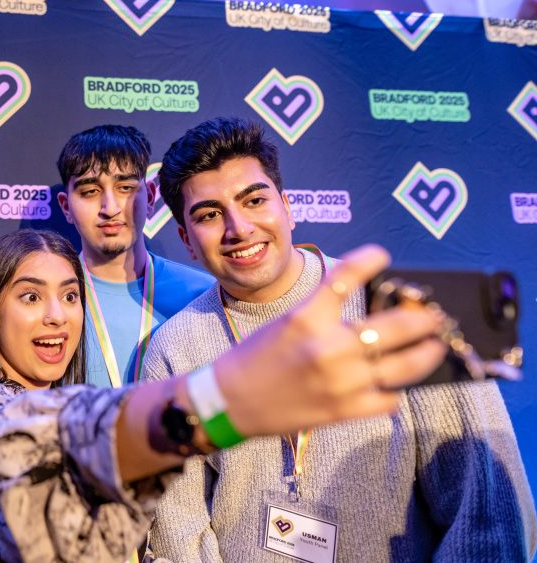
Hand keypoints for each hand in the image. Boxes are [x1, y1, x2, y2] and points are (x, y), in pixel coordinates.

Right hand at [215, 245, 446, 437]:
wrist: (230, 401)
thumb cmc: (254, 358)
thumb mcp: (286, 323)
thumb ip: (324, 314)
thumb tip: (368, 308)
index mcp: (306, 318)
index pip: (346, 276)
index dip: (369, 259)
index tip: (382, 254)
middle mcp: (328, 347)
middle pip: (397, 325)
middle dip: (424, 318)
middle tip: (433, 315)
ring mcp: (342, 381)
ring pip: (406, 365)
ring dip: (427, 353)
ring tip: (434, 347)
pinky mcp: (345, 410)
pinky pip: (389, 399)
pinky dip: (396, 390)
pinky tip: (396, 384)